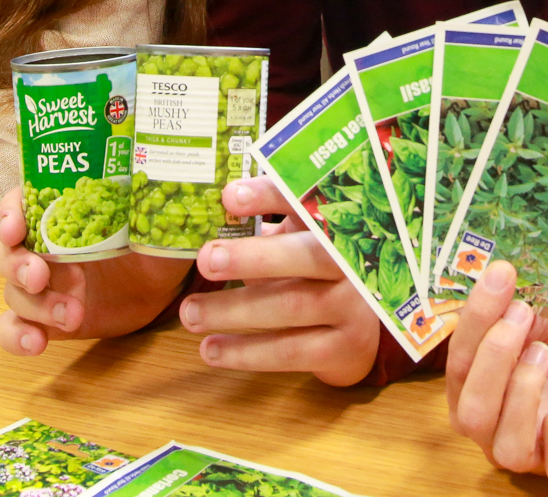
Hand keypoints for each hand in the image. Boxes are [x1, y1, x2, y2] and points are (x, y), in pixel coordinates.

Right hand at [0, 188, 190, 352]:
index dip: (9, 213)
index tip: (15, 227)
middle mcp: (42, 247)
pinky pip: (14, 327)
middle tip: (39, 277)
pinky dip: (15, 336)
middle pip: (7, 252)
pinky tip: (34, 344)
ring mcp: (42, 286)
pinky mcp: (45, 319)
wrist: (159, 286)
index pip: (20, 203)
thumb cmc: (151, 242)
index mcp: (61, 214)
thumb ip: (148, 206)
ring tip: (73, 315)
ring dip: (35, 306)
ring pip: (14, 293)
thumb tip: (164, 194)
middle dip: (17, 265)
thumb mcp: (153, 220)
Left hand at [174, 177, 381, 386]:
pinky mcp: (345, 349)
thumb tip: (203, 216)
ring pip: (293, 305)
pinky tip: (211, 349)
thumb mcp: (292, 244)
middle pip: (309, 255)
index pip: (307, 202)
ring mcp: (354, 307)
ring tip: (190, 313)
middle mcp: (353, 263)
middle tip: (206, 259)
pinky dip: (246, 351)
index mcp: (335, 227)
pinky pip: (291, 350)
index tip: (229, 196)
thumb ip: (258, 230)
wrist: (357, 335)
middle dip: (254, 256)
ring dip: (235, 310)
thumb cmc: (310, 278)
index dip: (270, 195)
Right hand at [446, 260, 547, 486]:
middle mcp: (494, 429)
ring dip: (520, 394)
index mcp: (473, 393)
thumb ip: (504, 304)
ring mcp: (533, 451)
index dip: (475, 322)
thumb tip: (493, 272)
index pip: (458, 366)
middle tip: (521, 314)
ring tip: (543, 353)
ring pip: (506, 448)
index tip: (501, 276)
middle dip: (493, 359)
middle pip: (472, 414)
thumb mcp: (530, 314)